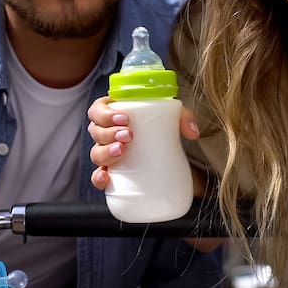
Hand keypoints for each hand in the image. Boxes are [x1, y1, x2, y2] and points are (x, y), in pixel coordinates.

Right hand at [87, 96, 221, 251]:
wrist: (165, 160)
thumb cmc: (161, 132)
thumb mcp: (173, 120)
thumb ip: (183, 119)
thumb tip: (192, 132)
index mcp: (113, 115)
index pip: (98, 109)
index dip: (105, 113)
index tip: (125, 119)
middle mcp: (106, 135)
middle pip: (95, 130)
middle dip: (109, 132)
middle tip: (129, 135)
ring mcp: (106, 155)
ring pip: (96, 153)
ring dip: (106, 151)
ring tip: (122, 151)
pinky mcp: (112, 174)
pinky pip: (97, 177)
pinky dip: (99, 177)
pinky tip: (106, 177)